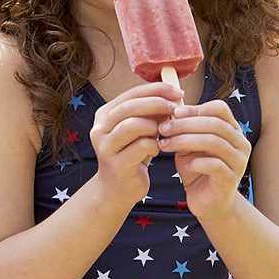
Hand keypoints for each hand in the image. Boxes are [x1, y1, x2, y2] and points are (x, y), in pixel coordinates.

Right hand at [89, 82, 181, 208]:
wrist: (116, 189)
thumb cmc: (132, 155)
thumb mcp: (140, 130)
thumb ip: (150, 113)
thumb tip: (173, 94)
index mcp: (105, 114)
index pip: (132, 93)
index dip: (157, 89)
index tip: (178, 92)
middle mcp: (100, 128)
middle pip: (130, 106)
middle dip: (157, 104)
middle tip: (176, 109)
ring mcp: (105, 147)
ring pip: (133, 125)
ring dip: (154, 126)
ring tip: (162, 134)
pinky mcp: (116, 164)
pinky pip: (141, 146)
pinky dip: (154, 145)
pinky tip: (156, 150)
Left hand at [158, 99, 251, 220]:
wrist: (207, 203)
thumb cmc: (196, 170)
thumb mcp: (188, 147)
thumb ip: (184, 131)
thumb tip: (171, 112)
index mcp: (232, 131)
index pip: (219, 109)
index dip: (195, 109)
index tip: (173, 114)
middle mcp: (240, 143)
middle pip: (215, 124)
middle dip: (185, 124)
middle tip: (163, 128)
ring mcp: (238, 162)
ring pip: (214, 142)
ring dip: (185, 141)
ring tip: (165, 145)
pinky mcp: (231, 180)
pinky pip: (215, 165)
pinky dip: (197, 162)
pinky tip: (185, 165)